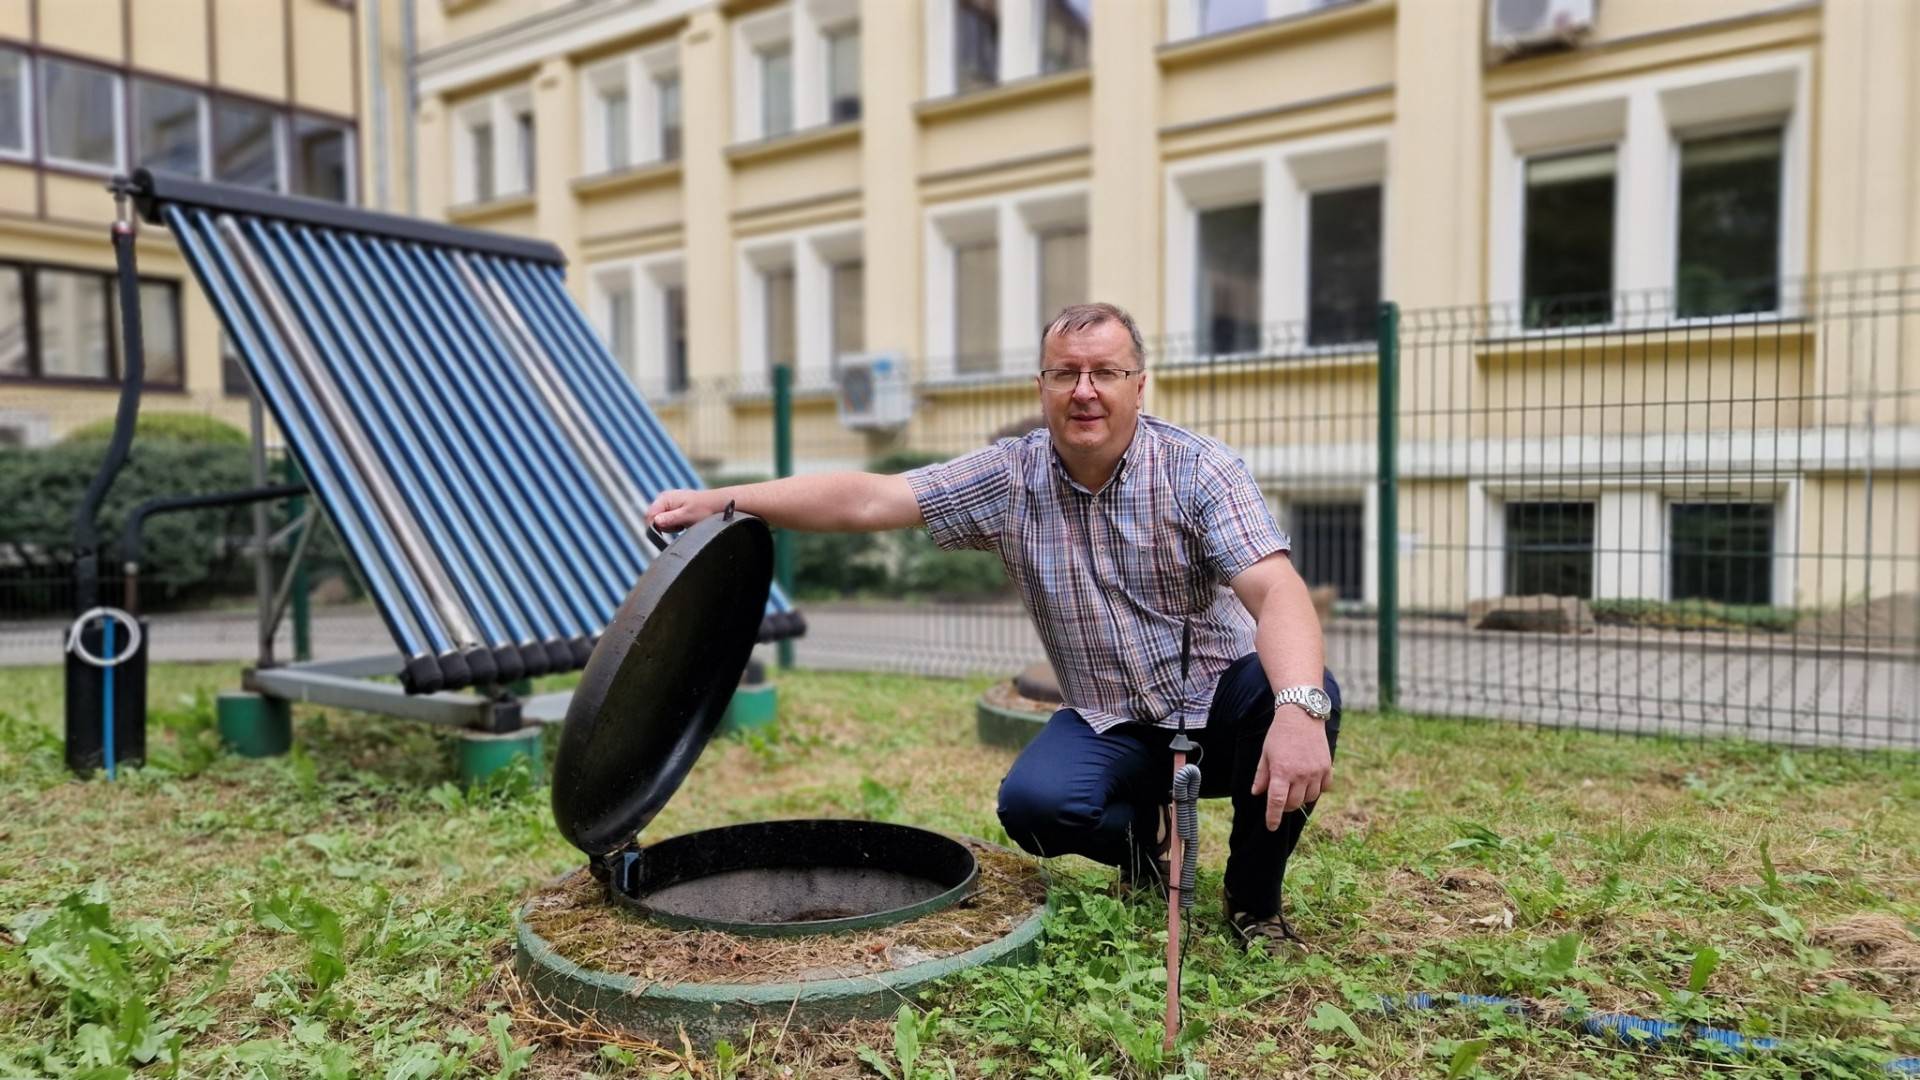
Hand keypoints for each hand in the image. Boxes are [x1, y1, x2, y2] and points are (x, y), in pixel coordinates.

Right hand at [645, 489, 731, 531]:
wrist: (717, 504)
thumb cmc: (704, 508)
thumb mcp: (687, 515)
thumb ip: (670, 519)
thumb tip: (656, 522)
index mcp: (665, 498)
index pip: (649, 515)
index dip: (654, 527)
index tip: (665, 534)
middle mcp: (664, 499)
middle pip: (653, 519)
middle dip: (664, 527)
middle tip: (679, 527)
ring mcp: (668, 504)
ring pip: (660, 522)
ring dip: (670, 527)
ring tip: (683, 524)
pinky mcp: (673, 510)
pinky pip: (667, 522)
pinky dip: (674, 526)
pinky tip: (684, 524)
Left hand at [1250, 706, 1332, 828]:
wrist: (1301, 715)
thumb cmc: (1279, 735)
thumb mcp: (1265, 754)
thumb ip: (1262, 776)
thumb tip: (1257, 794)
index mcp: (1281, 772)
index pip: (1276, 802)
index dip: (1273, 817)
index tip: (1271, 827)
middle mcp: (1300, 774)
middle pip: (1293, 804)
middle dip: (1285, 806)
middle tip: (1281, 798)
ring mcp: (1315, 772)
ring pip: (1309, 798)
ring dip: (1300, 798)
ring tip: (1294, 788)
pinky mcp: (1327, 768)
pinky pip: (1323, 789)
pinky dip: (1316, 790)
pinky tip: (1309, 782)